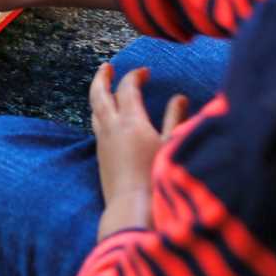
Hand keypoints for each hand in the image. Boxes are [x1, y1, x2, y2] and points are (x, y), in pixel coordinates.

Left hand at [89, 63, 188, 239]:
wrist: (133, 209)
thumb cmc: (158, 178)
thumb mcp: (172, 146)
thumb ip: (175, 119)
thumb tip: (180, 98)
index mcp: (131, 121)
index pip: (128, 88)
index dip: (134, 76)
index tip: (144, 72)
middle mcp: (112, 128)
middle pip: (99, 94)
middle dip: (102, 77)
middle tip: (107, 66)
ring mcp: (103, 142)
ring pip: (95, 110)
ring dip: (99, 95)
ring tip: (105, 88)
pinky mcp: (101, 156)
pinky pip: (97, 125)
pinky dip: (100, 113)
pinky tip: (107, 118)